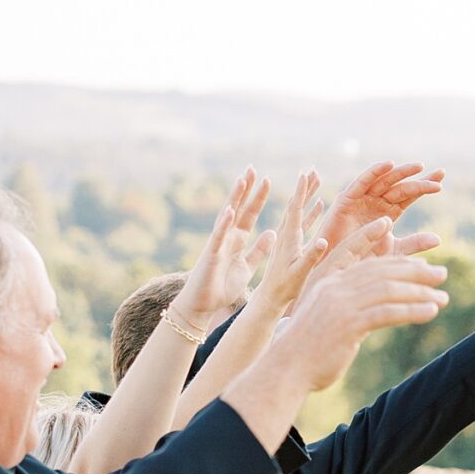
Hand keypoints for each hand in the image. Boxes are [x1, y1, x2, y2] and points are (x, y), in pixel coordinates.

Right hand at [174, 167, 273, 333]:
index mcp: (236, 240)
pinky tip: (229, 210)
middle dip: (247, 190)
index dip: (258, 199)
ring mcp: (218, 244)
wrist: (202, 305)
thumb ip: (258, 251)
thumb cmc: (221, 287)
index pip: (249, 215)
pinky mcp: (211, 255)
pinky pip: (218, 237)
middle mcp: (226, 237)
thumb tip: (272, 233)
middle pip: (239, 209)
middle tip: (254, 169)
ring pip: (227, 217)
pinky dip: (224, 224)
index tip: (267, 180)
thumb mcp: (246, 267)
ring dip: (234, 199)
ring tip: (242, 180)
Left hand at [248, 169, 329, 317]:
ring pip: (299, 210)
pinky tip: (319, 204)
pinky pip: (302, 222)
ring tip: (317, 179)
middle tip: (313, 169)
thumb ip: (311, 257)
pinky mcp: (291, 243)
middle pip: (296, 204)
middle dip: (305, 187)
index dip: (301, 191)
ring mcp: (288, 238)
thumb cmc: (284, 289)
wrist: (269, 298)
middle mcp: (286, 234)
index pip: (295, 209)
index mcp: (288, 238)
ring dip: (308, 194)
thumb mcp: (299, 273)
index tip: (305, 173)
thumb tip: (324, 241)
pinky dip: (311, 210)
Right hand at [270, 250, 449, 394]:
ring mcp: (341, 304)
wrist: (286, 369)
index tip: (415, 252)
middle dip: (415, 271)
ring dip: (420, 292)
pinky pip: (388, 312)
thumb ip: (349, 308)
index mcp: (327, 280)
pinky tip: (430, 311)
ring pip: (389, 289)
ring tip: (443, 298)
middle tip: (441, 275)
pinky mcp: (349, 323)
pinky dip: (412, 310)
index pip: (362, 257)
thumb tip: (376, 311)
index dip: (389, 251)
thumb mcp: (327, 320)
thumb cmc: (307, 350)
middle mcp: (334, 286)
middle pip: (382, 270)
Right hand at [321, 160, 444, 254]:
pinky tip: (389, 165)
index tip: (441, 178)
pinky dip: (374, 172)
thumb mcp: (394, 251)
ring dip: (401, 172)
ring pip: (384, 182)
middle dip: (418, 179)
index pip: (409, 195)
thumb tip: (439, 238)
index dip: (424, 186)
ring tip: (419, 167)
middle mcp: (376, 202)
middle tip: (439, 175)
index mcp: (388, 212)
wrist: (338, 269)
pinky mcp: (346, 199)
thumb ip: (414, 244)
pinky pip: (362, 182)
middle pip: (400, 187)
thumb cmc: (363, 260)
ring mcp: (362, 199)